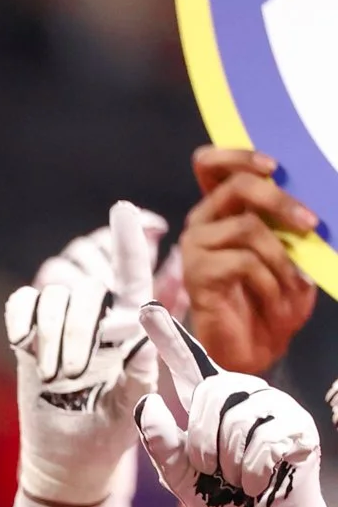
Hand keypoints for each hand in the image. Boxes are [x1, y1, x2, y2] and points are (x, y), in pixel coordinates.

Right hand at [6, 201, 156, 506]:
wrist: (70, 457)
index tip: (123, 208)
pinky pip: (22, 304)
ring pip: (53, 296)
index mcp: (130, 324)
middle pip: (86, 288)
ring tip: (57, 376)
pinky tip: (23, 343)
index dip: (129, 241)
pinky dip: (21, 318)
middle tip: (75, 374)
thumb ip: (141, 374)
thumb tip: (139, 337)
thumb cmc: (111, 431)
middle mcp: (96, 316)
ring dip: (52, 334)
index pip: (132, 274)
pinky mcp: (29, 335)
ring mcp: (60, 323)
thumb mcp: (135, 407)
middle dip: (78, 327)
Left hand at [134, 304, 328, 506]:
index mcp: (212, 404)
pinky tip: (257, 485)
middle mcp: (244, 395)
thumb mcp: (179, 476)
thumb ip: (160, 442)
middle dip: (203, 443)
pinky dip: (252, 475)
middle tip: (214, 472)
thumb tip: (146, 402)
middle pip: (212, 393)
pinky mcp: (299, 427)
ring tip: (238, 481)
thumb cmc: (221, 501)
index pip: (189, 364)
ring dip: (230, 465)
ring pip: (238, 420)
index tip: (147, 310)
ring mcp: (275, 408)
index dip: (169, 337)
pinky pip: (264, 442)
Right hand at [179, 146, 316, 371]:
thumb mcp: (288, 254)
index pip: (210, 164)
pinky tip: (276, 299)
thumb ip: (288, 223)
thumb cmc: (272, 300)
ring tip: (293, 284)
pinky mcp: (197, 274)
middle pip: (236, 186)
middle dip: (280, 201)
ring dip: (281, 257)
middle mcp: (203, 222)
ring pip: (247, 227)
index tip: (273, 166)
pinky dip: (270, 282)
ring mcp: (196, 247)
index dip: (238, 156)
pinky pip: (243, 262)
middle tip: (310, 224)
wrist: (253, 350)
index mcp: (221, 210)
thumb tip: (304, 205)